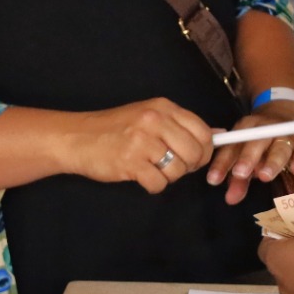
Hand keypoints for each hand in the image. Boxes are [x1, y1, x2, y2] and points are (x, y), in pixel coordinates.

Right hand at [63, 98, 213, 194]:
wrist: (76, 138)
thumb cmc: (112, 129)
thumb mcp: (148, 116)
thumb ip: (180, 125)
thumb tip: (217, 134)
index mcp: (162, 107)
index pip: (202, 131)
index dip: (205, 150)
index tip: (194, 157)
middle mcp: (154, 120)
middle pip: (195, 153)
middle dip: (188, 166)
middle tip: (171, 166)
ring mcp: (142, 141)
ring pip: (178, 170)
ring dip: (168, 176)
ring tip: (151, 169)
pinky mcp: (131, 163)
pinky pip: (158, 184)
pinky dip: (152, 186)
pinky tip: (140, 176)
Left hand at [206, 99, 293, 205]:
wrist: (290, 115)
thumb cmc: (262, 144)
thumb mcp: (247, 157)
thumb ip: (238, 179)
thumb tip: (229, 200)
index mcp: (246, 129)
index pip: (232, 146)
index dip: (222, 163)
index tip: (213, 180)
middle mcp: (266, 129)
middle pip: (255, 143)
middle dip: (246, 159)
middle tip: (239, 173)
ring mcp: (288, 135)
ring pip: (280, 147)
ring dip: (272, 162)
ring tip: (264, 176)